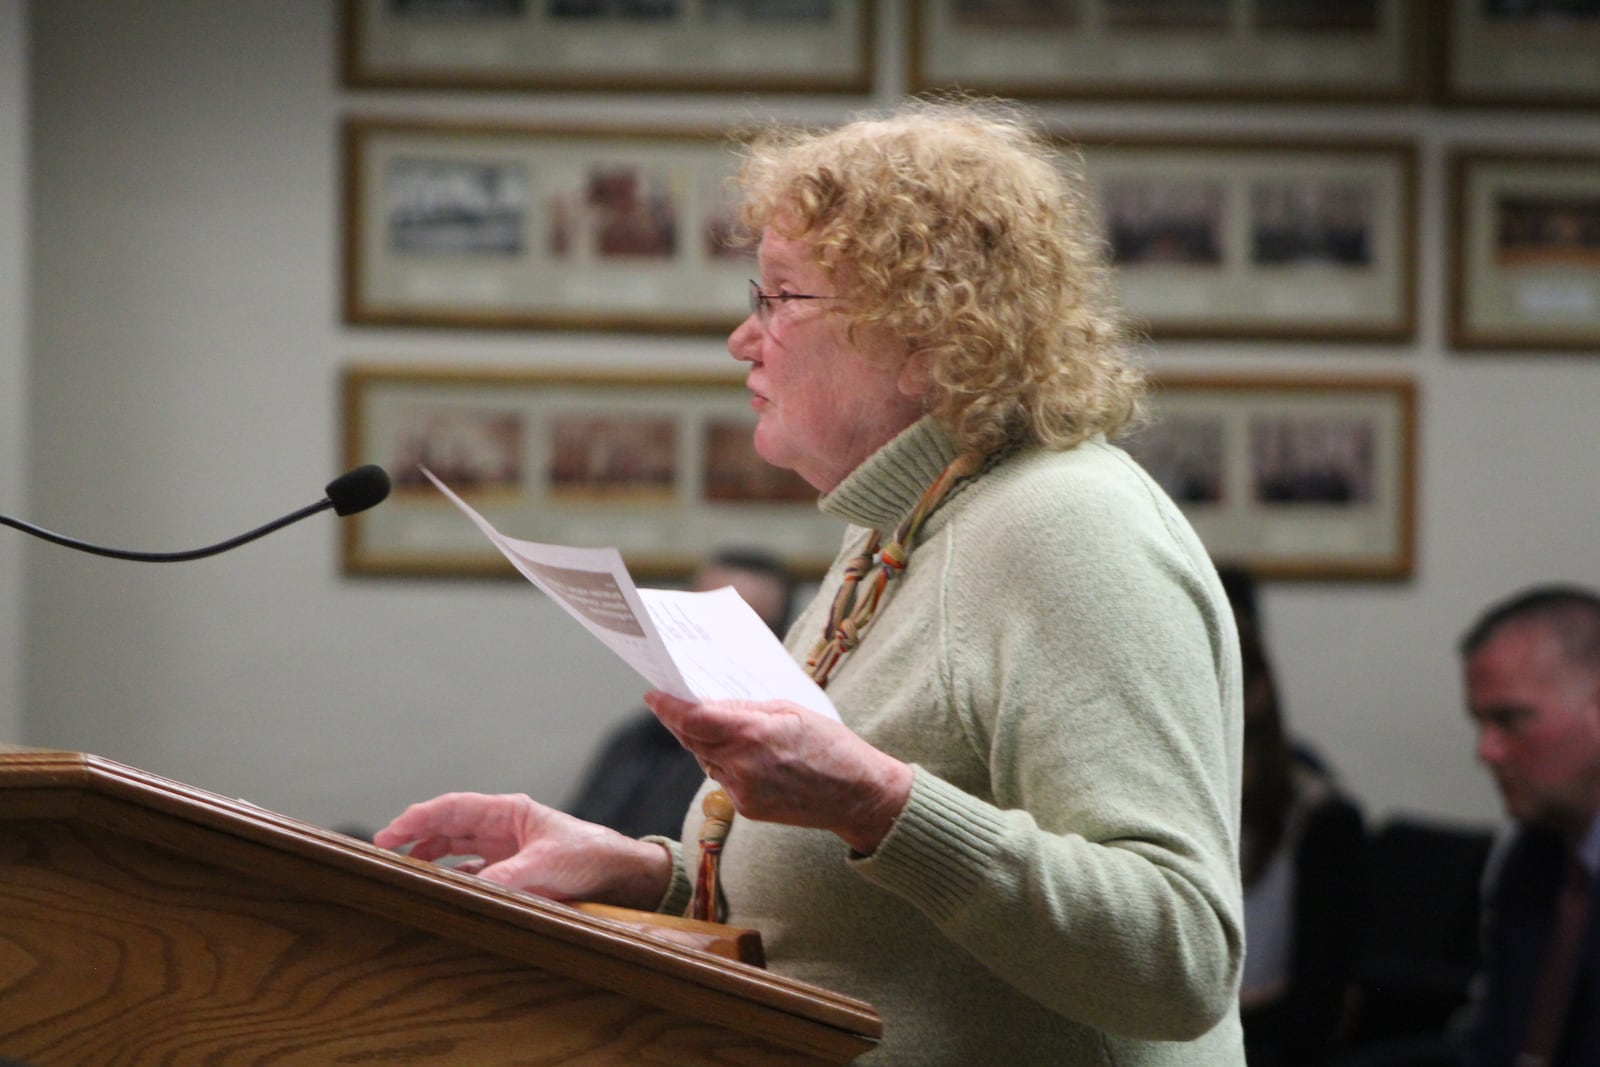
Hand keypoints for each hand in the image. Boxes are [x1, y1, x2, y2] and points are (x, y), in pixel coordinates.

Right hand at [373, 792, 671, 908]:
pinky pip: (474, 872)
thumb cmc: (590, 855)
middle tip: (384, 856)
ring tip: (404, 873)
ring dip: (431, 858)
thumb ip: (507, 878)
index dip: (417, 819)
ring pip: (456, 849)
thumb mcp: (547, 864)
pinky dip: (454, 878)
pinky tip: (441, 890)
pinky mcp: (514, 871)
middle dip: (415, 838)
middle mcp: (502, 827)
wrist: (621, 873)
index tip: (388, 835)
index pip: (452, 809)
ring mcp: (506, 849)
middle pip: (448, 827)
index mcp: (508, 812)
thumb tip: (468, 891)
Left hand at [643, 691, 912, 854]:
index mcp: (754, 734)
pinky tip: (742, 753)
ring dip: (704, 742)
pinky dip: (725, 763)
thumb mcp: (792, 710)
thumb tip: (709, 704)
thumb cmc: (831, 745)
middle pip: (693, 740)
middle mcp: (742, 765)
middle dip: (679, 721)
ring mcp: (743, 792)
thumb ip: (746, 709)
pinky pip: (723, 778)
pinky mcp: (747, 809)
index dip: (668, 707)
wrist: (858, 795)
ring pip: (706, 760)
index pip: (693, 719)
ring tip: (713, 724)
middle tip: (671, 703)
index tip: (653, 695)